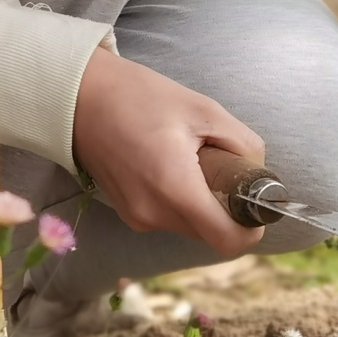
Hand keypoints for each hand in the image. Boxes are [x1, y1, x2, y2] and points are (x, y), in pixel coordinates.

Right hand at [71, 47, 265, 258]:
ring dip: (202, 203)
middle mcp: (153, 213)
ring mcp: (137, 217)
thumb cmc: (139, 95)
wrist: (78, 96)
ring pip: (191, 226)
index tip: (253, 204)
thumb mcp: (204, 109)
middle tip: (221, 166)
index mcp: (174, 188)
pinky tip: (169, 165)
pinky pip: (169, 218)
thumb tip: (259, 173)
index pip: (228, 241)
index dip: (251, 228)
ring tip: (190, 159)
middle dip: (226, 209)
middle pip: (211, 234)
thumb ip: (244, 144)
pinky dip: (181, 200)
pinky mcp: (128, 214)